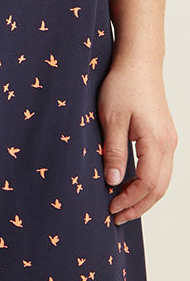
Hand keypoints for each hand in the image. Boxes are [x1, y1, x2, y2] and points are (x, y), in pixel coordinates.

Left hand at [97, 57, 177, 224]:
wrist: (139, 62)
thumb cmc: (122, 86)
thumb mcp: (111, 119)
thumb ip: (114, 151)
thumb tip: (113, 182)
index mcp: (156, 141)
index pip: (147, 183)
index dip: (130, 200)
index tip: (110, 208)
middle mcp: (169, 144)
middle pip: (159, 187)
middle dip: (139, 206)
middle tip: (117, 218)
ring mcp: (169, 140)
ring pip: (163, 180)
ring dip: (144, 196)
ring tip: (123, 207)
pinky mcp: (165, 135)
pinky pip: (161, 168)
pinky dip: (149, 183)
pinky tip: (132, 185)